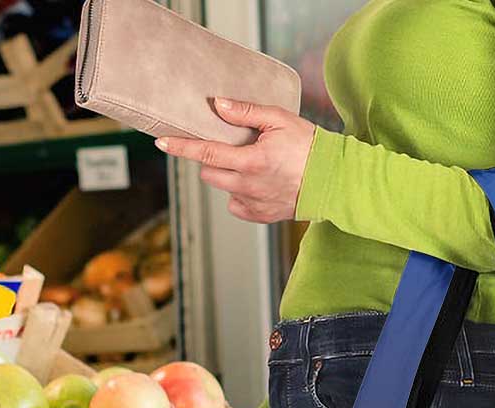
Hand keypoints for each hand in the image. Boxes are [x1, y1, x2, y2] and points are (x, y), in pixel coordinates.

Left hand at [155, 97, 315, 222]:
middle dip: (211, 159)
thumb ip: (245, 112)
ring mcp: (253, 204)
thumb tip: (217, 105)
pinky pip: (236, 205)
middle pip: (209, 173)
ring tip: (250, 165)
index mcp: (251, 161)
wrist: (333, 181)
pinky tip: (257, 183)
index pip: (206, 153)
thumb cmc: (309, 146)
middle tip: (229, 147)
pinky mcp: (260, 216)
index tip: (162, 143)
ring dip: (227, 175)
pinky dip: (240, 193)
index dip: (181, 147)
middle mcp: (248, 186)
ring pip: (223, 188)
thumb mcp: (279, 119)